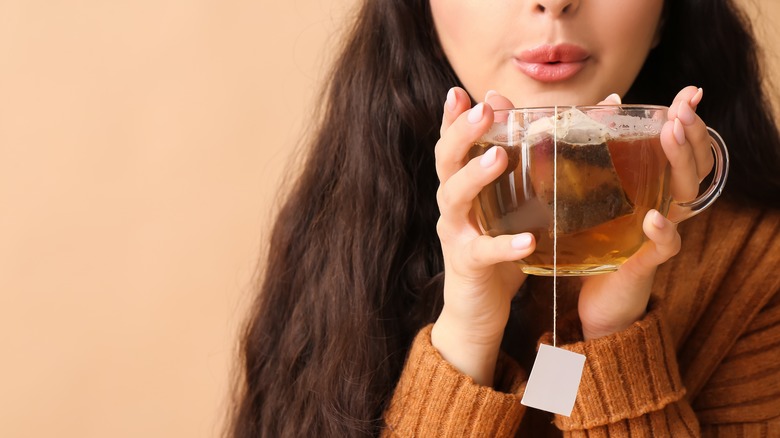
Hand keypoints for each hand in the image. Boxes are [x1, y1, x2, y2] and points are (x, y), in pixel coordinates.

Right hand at [431, 87, 533, 385]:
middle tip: (482, 110)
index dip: (452, 119)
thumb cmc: (499, 253)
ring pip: (454, 199)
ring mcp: (456, 236)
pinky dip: (502, 246)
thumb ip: (529, 177)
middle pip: (445, 162)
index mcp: (462, 189)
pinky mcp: (467, 266)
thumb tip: (564, 134)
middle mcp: (452, 207)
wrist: (477, 311)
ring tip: (499, 159)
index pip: (452, 146)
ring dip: (475, 176)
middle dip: (461, 134)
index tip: (458, 92)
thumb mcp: (512, 212)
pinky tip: (526, 241)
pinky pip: (482, 252)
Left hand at [578, 87, 712, 339]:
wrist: (594, 297)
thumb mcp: (584, 191)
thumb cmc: (594, 240)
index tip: (690, 91)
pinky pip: (665, 245)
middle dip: (690, 132)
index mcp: (652, 186)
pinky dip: (662, 231)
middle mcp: (663, 205)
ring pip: (685, 195)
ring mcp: (658, 233)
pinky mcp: (645, 261)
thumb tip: (576, 102)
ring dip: (680, 162)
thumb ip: (575, 148)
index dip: (688, 119)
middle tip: (681, 107)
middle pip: (693, 165)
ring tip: (671, 133)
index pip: (680, 147)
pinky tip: (653, 217)